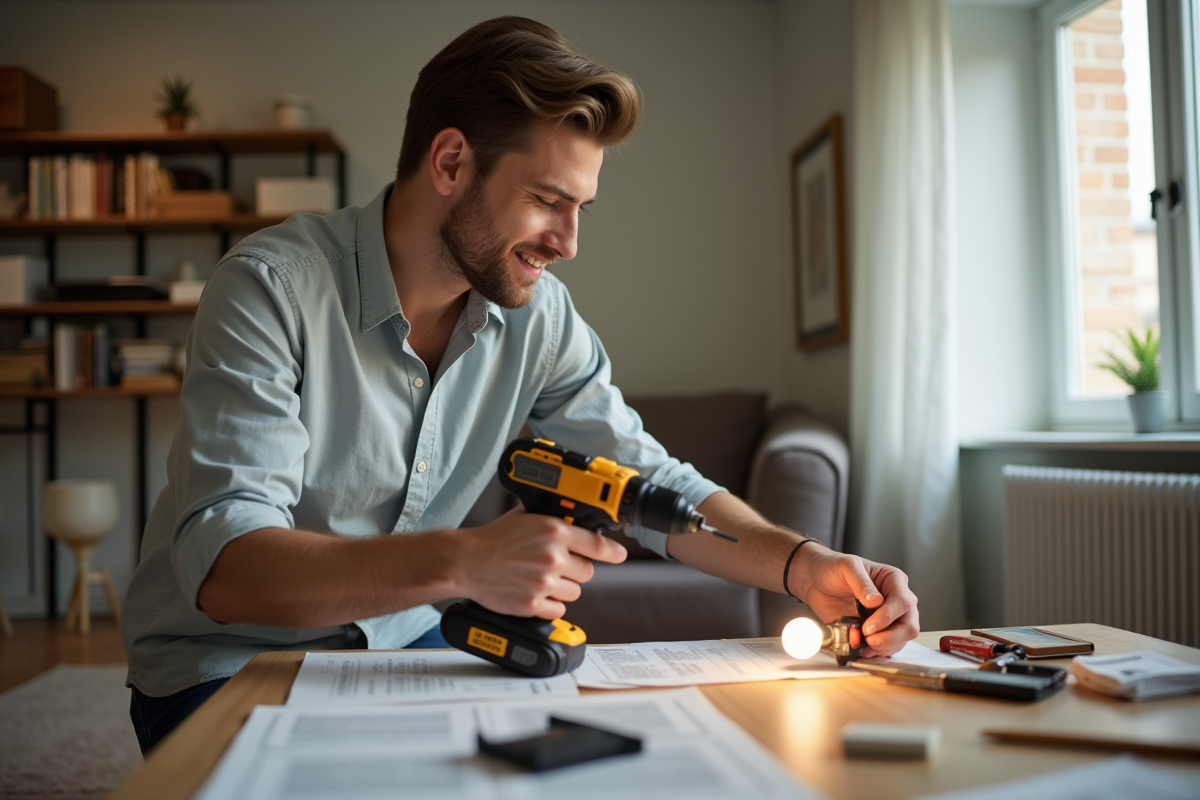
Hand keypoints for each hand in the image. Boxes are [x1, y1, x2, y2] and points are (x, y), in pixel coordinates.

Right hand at [456, 508, 626, 619]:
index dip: (612, 551)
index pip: (597, 545)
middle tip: (556, 566)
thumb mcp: (525, 516)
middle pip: (587, 572)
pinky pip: (558, 610)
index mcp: (554, 532)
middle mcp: (552, 557)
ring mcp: (543, 582)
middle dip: (575, 570)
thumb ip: (552, 519)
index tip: (619, 555)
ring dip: (562, 588)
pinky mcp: (532, 604)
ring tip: (540, 579)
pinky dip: (550, 605)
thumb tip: (574, 520)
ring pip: (574, 592)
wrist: (466, 561)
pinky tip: (535, 593)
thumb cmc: (493, 539)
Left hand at [797, 547, 918, 657]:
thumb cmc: (832, 568)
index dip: (888, 617)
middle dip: (891, 637)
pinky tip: (862, 650)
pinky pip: (884, 648)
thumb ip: (861, 582)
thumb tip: (876, 601)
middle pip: (908, 625)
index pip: (902, 602)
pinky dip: (875, 653)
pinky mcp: (875, 631)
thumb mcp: (846, 567)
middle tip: (870, 640)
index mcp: (893, 581)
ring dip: (883, 647)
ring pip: (900, 640)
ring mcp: (886, 618)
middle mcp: (895, 601)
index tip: (869, 626)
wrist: (814, 580)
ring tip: (863, 645)